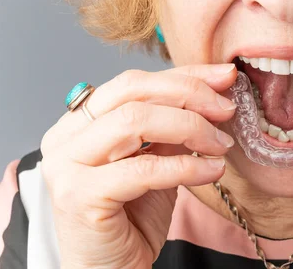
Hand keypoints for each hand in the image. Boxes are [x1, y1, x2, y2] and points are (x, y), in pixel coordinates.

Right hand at [41, 64, 237, 268]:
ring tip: (221, 144)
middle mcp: (65, 136)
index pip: (134, 82)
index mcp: (80, 121)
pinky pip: (143, 169)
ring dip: (190, 127)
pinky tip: (212, 171)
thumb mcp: (156, 159)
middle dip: (189, 94)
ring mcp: (67, 165)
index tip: (224, 76)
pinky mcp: (79, 196)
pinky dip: (186, 167)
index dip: (184, 75)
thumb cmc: (131, 217)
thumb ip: (172, 128)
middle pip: (132, 91)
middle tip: (227, 108)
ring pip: (134, 121)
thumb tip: (215, 93)